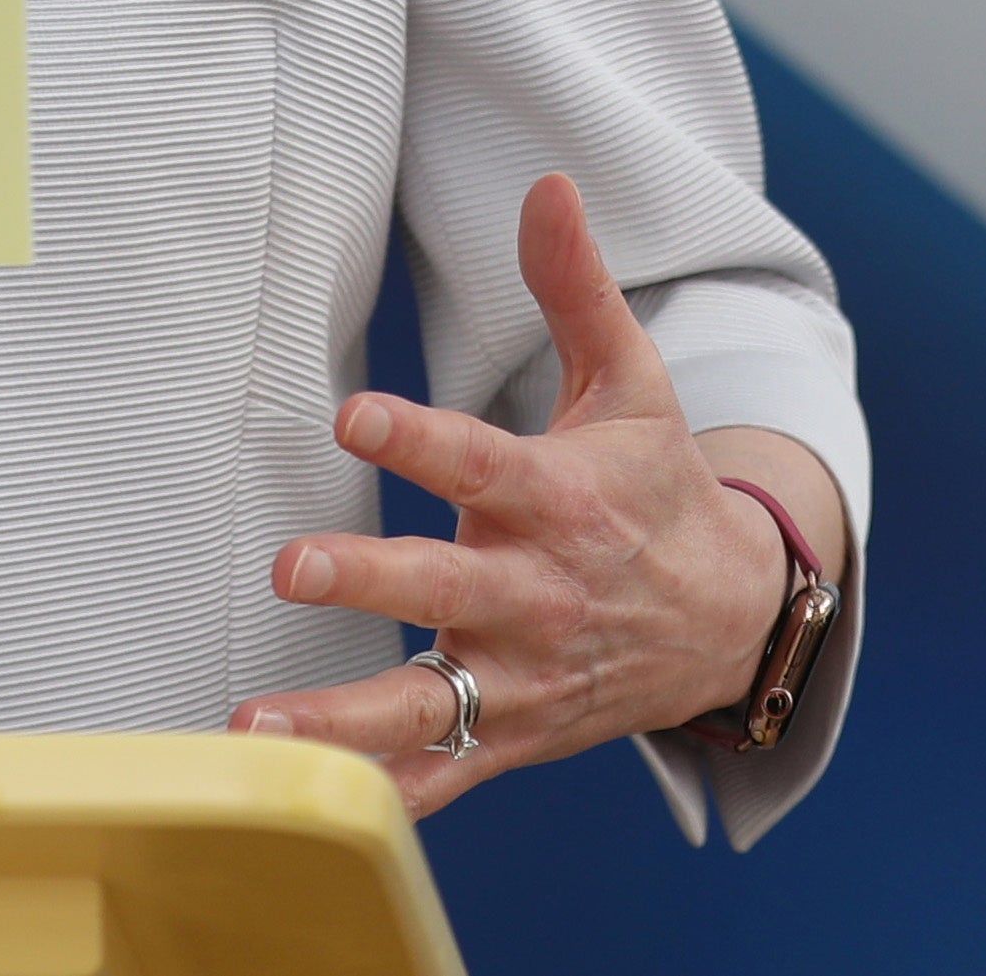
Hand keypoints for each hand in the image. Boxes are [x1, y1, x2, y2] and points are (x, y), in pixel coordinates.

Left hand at [231, 173, 842, 815]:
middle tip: (293, 565)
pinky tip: (290, 800)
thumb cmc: (658, 488)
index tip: (356, 412)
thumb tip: (548, 186)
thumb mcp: (631, 383)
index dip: (420, 438)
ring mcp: (520, 675)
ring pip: (425, 702)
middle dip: (371, 576)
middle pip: (444, 583)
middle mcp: (536, 593)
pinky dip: (375, 795)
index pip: (482, 462)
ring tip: (255, 721)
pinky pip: (436, 776)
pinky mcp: (507, 734)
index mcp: (560, 499)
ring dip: (340, 717)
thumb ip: (577, 289)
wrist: (730, 620)